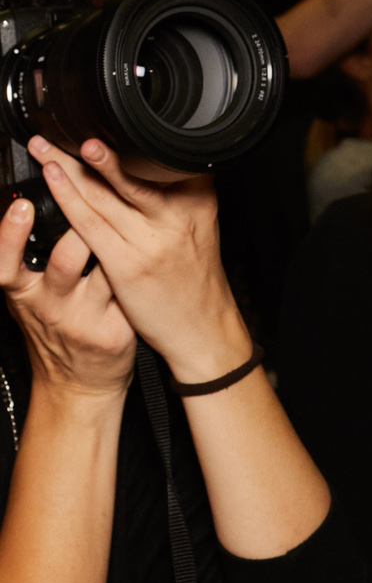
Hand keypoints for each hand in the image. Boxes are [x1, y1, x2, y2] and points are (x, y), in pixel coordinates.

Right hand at [0, 192, 133, 401]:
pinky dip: (137, 267)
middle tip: (91, 198)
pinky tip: (146, 250)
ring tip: (124, 219)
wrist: (78, 385)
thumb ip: (30, 260)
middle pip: (66, 259)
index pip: (6, 262)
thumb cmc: (56, 329)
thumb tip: (35, 203)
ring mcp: (86, 320)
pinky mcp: (117, 330)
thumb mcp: (31, 298)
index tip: (22, 206)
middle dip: (81, 226)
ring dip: (116, 243)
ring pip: (106, 270)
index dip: (10, 234)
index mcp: (24, 294)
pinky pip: (130, 289)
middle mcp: (52, 307)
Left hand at [27, 137, 249, 388]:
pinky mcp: (127, 264)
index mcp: (197, 198)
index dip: (124, 139)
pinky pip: (89, 224)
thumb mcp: (199, 226)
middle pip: (126, 172)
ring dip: (68, 166)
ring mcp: (151, 239)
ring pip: (102, 193)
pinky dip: (68, 198)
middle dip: (90, 149)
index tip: (99, 121)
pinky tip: (53, 179)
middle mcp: (176, 214)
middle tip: (66, 126)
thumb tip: (144, 162)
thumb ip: (176, 195)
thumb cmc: (196, 279)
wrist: (203, 328)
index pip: (156, 160)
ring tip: (46, 145)